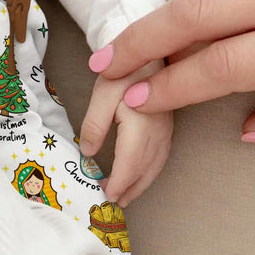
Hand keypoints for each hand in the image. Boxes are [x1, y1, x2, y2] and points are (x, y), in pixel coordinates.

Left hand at [77, 58, 172, 205]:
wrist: (147, 51)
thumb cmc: (122, 70)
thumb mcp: (102, 92)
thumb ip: (94, 123)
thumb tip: (87, 153)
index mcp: (142, 123)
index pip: (131, 162)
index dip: (119, 182)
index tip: (106, 195)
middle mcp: (159, 131)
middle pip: (145, 169)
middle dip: (130, 189)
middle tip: (114, 203)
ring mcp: (166, 129)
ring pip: (155, 165)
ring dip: (141, 184)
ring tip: (125, 197)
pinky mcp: (167, 126)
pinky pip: (160, 157)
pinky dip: (149, 172)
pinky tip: (140, 176)